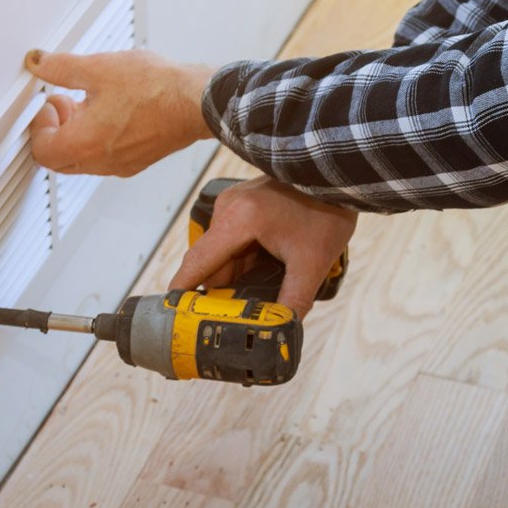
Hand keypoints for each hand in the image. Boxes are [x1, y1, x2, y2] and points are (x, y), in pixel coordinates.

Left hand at [25, 49, 216, 176]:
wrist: (197, 101)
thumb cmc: (157, 90)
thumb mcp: (99, 68)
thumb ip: (62, 68)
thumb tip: (41, 64)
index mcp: (85, 144)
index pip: (42, 150)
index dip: (39, 124)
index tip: (48, 103)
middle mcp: (102, 162)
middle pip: (60, 159)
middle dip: (56, 130)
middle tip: (65, 103)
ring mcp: (122, 165)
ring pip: (83, 159)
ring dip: (77, 133)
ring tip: (90, 102)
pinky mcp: (139, 159)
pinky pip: (106, 157)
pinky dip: (98, 138)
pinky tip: (113, 110)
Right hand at [169, 176, 356, 317]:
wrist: (334, 176)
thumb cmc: (326, 211)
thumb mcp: (311, 264)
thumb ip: (293, 301)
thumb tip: (281, 331)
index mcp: (238, 220)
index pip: (197, 263)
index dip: (182, 292)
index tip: (173, 316)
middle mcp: (228, 208)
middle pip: (210, 263)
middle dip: (222, 291)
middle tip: (237, 317)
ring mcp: (234, 203)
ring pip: (223, 253)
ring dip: (237, 275)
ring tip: (263, 291)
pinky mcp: (243, 203)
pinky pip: (233, 240)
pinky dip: (244, 259)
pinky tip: (266, 269)